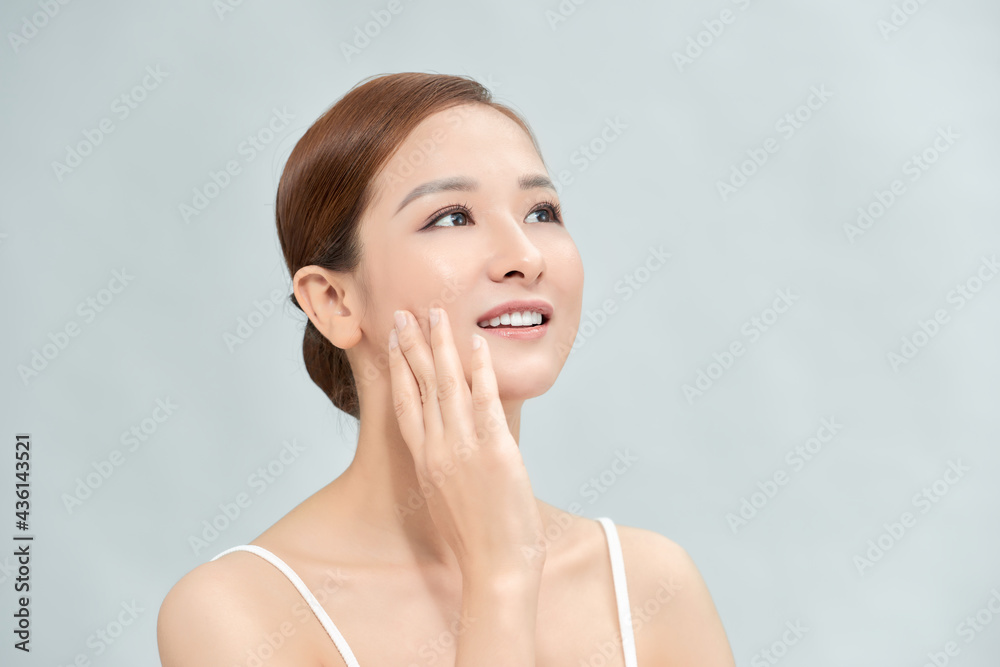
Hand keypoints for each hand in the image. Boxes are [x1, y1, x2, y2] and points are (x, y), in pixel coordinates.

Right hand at [387, 307, 546, 579]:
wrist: (494, 571)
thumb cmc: (477, 542)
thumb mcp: (448, 498)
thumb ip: (446, 466)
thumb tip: (453, 446)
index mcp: (424, 461)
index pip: (405, 403)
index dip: (398, 368)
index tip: (392, 340)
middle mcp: (436, 449)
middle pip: (420, 386)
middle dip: (411, 346)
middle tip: (404, 313)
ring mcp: (463, 448)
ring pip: (447, 385)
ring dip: (441, 346)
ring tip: (436, 314)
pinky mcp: (494, 451)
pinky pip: (484, 401)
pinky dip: (479, 370)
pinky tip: (475, 345)